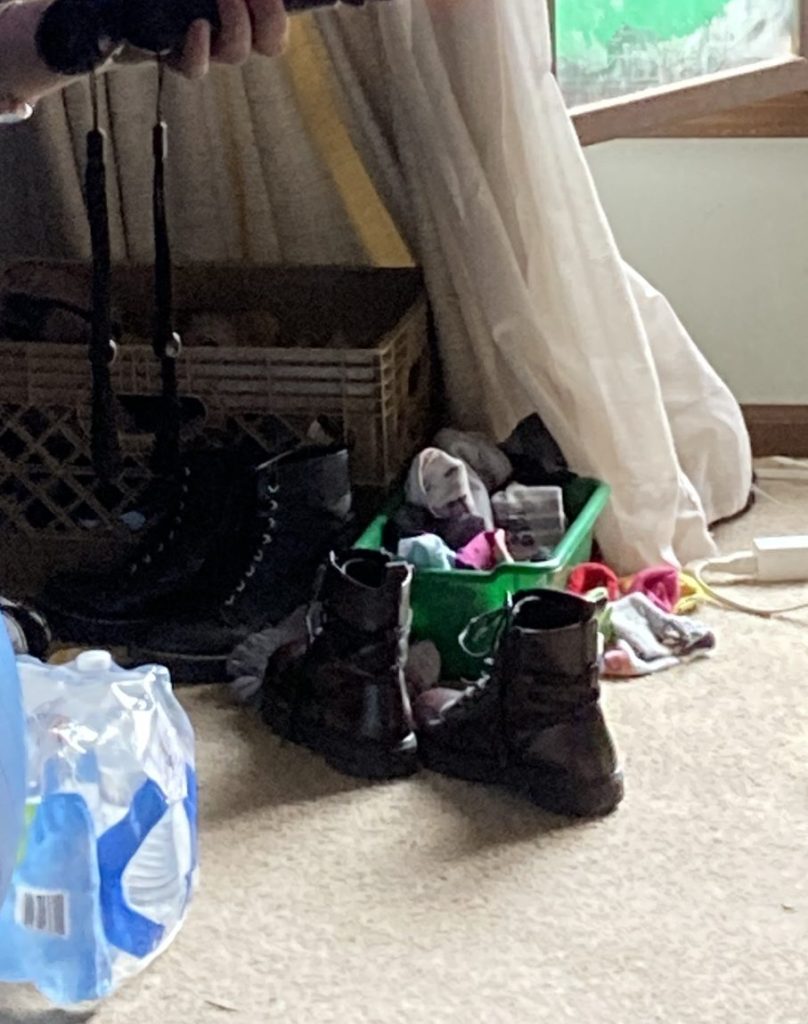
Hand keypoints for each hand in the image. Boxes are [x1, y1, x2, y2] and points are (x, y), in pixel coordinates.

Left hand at [170, 0, 288, 77]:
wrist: (131, 8)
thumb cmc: (179, 0)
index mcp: (248, 18)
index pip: (278, 28)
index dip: (278, 13)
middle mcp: (233, 36)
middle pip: (271, 44)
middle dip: (270, 17)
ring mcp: (207, 49)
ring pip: (237, 53)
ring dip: (238, 22)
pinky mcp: (177, 58)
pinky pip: (196, 68)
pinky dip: (201, 50)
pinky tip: (199, 27)